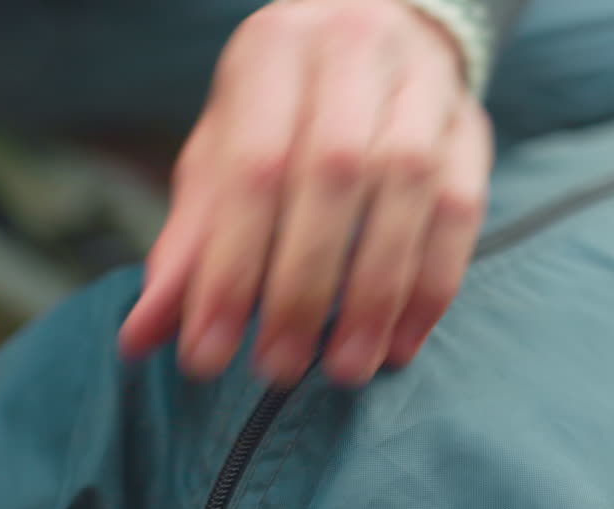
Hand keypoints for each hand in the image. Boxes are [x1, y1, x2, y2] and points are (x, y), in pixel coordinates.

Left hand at [118, 0, 493, 386]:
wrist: (382, 34)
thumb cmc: (286, 112)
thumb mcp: (222, 156)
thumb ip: (190, 242)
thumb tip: (142, 336)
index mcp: (275, 50)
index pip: (252, 167)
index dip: (229, 268)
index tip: (209, 352)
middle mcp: (354, 52)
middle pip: (333, 174)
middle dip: (303, 286)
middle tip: (280, 369)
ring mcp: (424, 86)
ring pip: (408, 190)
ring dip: (376, 294)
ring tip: (346, 367)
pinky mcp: (471, 129)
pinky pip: (461, 211)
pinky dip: (431, 286)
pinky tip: (401, 342)